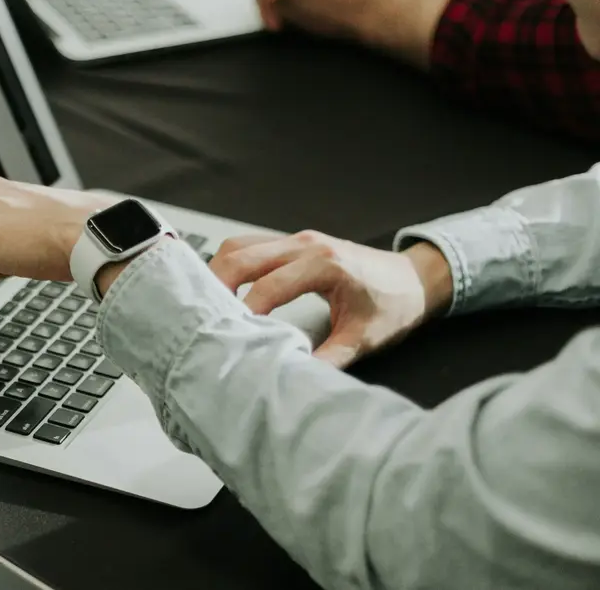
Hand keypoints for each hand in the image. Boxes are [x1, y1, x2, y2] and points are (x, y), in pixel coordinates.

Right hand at [209, 231, 452, 368]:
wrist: (415, 278)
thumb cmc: (394, 304)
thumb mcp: (363, 338)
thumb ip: (327, 359)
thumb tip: (291, 378)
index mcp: (325, 264)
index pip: (269, 285)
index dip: (245, 311)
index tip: (230, 334)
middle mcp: (306, 244)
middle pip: (243, 255)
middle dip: (217, 283)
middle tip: (202, 316)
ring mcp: (297, 239)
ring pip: (241, 245)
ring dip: (219, 270)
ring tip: (207, 303)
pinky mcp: (293, 243)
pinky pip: (251, 245)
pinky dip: (232, 264)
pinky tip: (224, 288)